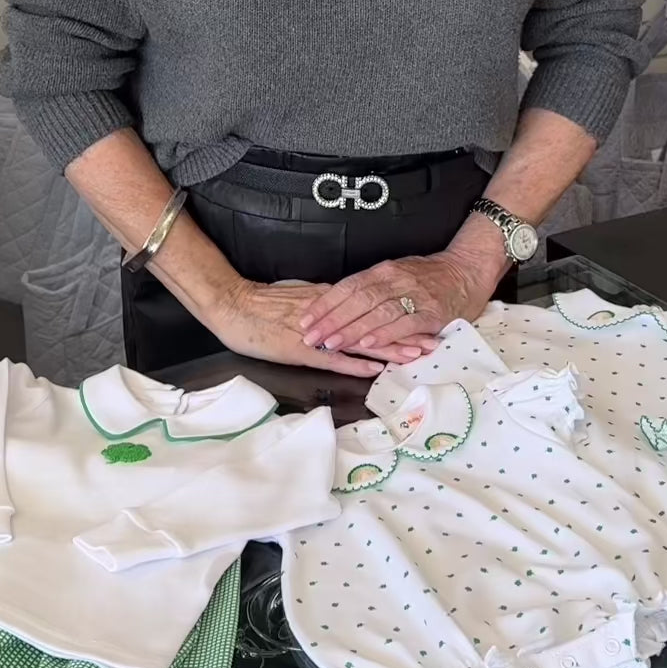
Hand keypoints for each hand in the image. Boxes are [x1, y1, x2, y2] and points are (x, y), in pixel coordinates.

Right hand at [208, 279, 435, 378]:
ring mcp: (317, 332)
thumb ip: (325, 305)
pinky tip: (376, 368)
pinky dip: (355, 362)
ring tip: (416, 354)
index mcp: (330, 299)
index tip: (424, 321)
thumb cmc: (263, 304)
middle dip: (404, 332)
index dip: (399, 316)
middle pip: (373, 323)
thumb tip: (346, 311)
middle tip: (432, 340)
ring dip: (389, 348)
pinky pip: (334, 357)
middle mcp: (330, 313)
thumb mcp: (300, 298)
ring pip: (360, 340)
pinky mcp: (301, 349)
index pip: (372, 308)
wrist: (234, 304)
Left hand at [298, 244, 503, 358]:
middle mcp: (395, 280)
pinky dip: (383, 334)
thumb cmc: (431, 276)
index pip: (348, 286)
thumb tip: (341, 303)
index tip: (305, 318)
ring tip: (331, 342)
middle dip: (331, 319)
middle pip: (357, 300)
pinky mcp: (430, 313)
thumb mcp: (399, 273)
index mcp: (384, 270)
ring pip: (376, 312)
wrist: (468, 270)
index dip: (325, 303)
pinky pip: (403, 324)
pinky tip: (367, 344)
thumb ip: (374, 287)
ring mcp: (413, 296)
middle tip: (310, 336)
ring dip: (351, 329)